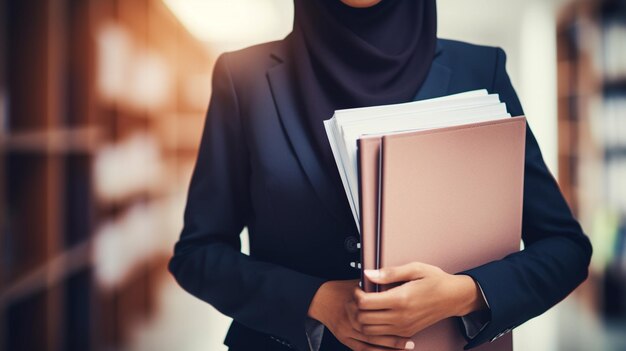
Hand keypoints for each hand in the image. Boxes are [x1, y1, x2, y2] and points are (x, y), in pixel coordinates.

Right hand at [308, 280, 414, 349]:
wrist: (320, 298)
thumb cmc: (341, 288)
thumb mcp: (357, 281)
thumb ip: (373, 284)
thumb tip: (391, 285)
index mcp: (355, 301)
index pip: (377, 312)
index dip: (394, 318)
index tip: (409, 320)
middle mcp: (350, 316)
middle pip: (376, 331)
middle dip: (395, 338)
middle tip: (411, 342)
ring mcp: (346, 329)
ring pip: (370, 342)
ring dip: (388, 347)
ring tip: (404, 349)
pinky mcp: (343, 337)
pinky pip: (361, 349)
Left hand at [353, 262, 486, 337]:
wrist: (454, 297)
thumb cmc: (436, 281)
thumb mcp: (415, 268)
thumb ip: (389, 272)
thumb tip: (369, 274)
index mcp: (401, 299)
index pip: (365, 303)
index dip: (357, 294)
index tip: (360, 287)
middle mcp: (400, 317)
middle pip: (363, 319)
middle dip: (356, 307)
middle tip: (360, 296)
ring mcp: (403, 327)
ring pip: (370, 330)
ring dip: (364, 318)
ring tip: (368, 305)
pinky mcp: (406, 332)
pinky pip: (381, 336)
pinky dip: (374, 327)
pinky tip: (378, 314)